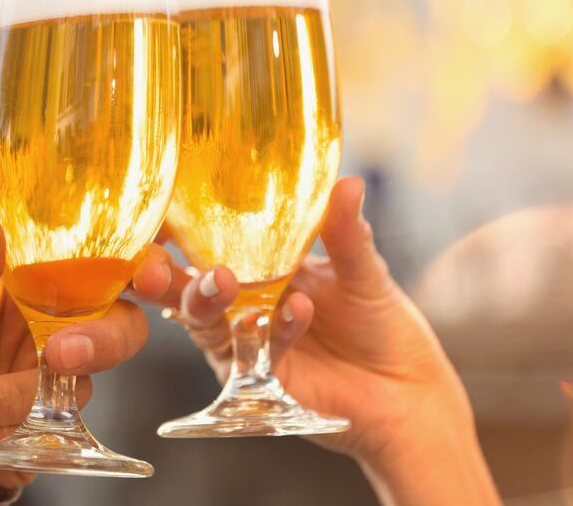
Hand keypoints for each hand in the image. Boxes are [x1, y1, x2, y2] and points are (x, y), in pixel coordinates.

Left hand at [0, 210, 174, 488]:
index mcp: (43, 276)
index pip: (112, 260)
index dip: (147, 263)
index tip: (147, 274)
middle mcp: (59, 324)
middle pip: (122, 327)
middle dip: (103, 341)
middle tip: (61, 354)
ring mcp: (52, 378)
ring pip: (79, 386)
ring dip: (20, 396)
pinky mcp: (40, 427)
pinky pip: (49, 433)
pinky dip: (6, 430)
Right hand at [169, 178, 499, 505]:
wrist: (407, 389)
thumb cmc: (380, 323)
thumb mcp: (362, 271)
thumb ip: (345, 232)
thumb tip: (349, 182)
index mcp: (259, 266)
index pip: (206, 245)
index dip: (177, 232)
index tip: (165, 212)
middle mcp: (244, 302)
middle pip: (188, 286)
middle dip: (167, 274)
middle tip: (165, 261)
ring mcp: (246, 342)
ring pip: (203, 322)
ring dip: (206, 299)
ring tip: (225, 280)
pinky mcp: (258, 380)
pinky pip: (251, 352)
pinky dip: (272, 329)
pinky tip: (300, 308)